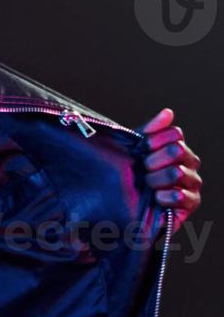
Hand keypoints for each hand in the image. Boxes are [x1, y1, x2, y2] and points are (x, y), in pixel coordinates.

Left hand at [139, 107, 201, 235]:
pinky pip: (180, 196)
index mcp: (178, 147)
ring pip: (176, 172)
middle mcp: (190, 164)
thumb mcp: (135, 148)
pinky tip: (155, 198)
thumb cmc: (131, 172)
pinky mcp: (191, 204)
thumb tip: (168, 112)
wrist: (123, 202)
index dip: (153, 141)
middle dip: (152, 161)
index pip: (174, 134)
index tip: (140, 150)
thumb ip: (151, 130)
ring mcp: (193, 183)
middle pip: (176, 150)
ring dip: (155, 179)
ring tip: (147, 185)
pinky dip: (163, 196)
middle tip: (143, 170)